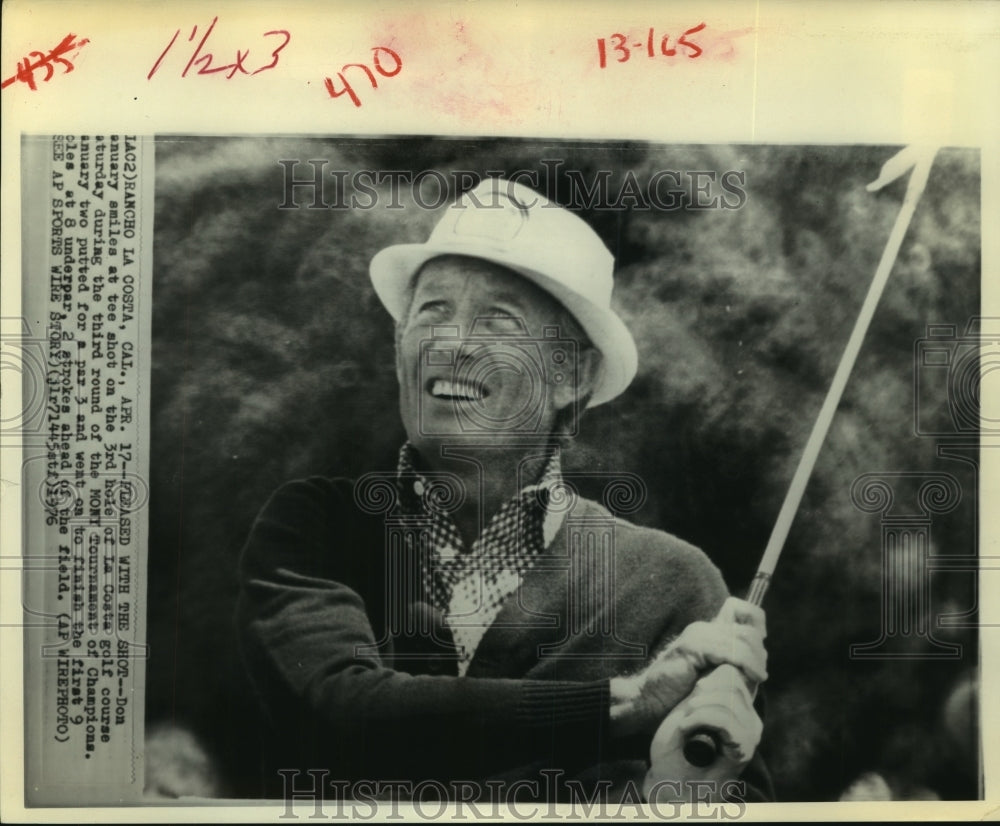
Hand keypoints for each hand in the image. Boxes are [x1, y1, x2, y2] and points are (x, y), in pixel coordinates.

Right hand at [610, 597, 766, 736]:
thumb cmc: (680, 694)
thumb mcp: (711, 675)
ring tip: (758, 677)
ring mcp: (697, 635)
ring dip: (755, 660)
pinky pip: (729, 651)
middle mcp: (704, 628)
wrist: (648, 701)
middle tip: (759, 674)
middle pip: (748, 628)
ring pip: (742, 639)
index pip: (742, 610)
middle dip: (759, 652)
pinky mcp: (692, 647)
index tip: (760, 652)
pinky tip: (752, 677)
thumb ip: (731, 664)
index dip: (757, 624)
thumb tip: (760, 662)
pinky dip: (746, 664)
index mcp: (709, 631)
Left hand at [641, 662, 762, 801]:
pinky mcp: (743, 749)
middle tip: (687, 711)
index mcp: (741, 707)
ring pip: (727, 700)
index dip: (711, 676)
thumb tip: (726, 664)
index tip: (693, 692)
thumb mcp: (693, 705)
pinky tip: (686, 729)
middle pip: (733, 683)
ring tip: (685, 723)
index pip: (736, 673)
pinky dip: (698, 720)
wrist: (669, 777)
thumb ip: (710, 686)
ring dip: (698, 708)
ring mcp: (749, 735)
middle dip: (704, 692)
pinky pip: (724, 720)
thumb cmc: (676, 743)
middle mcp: (751, 721)